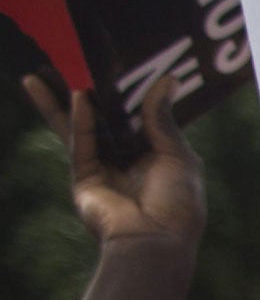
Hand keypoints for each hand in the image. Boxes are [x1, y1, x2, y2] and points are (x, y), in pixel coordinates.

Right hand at [23, 74, 203, 257]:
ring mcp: (103, 168)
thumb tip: (167, 80)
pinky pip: (80, 143)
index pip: (134, 115)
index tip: (111, 62)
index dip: (123, 91)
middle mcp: (127, 158)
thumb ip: (162, 120)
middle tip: (65, 60)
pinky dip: (79, 120)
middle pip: (100, 117)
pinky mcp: (84, 177)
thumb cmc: (178, 203)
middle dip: (81, 91)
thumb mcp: (178, 156)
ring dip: (60, 101)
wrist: (156, 239)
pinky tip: (75, 96)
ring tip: (42, 71)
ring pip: (78, 127)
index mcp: (155, 153)